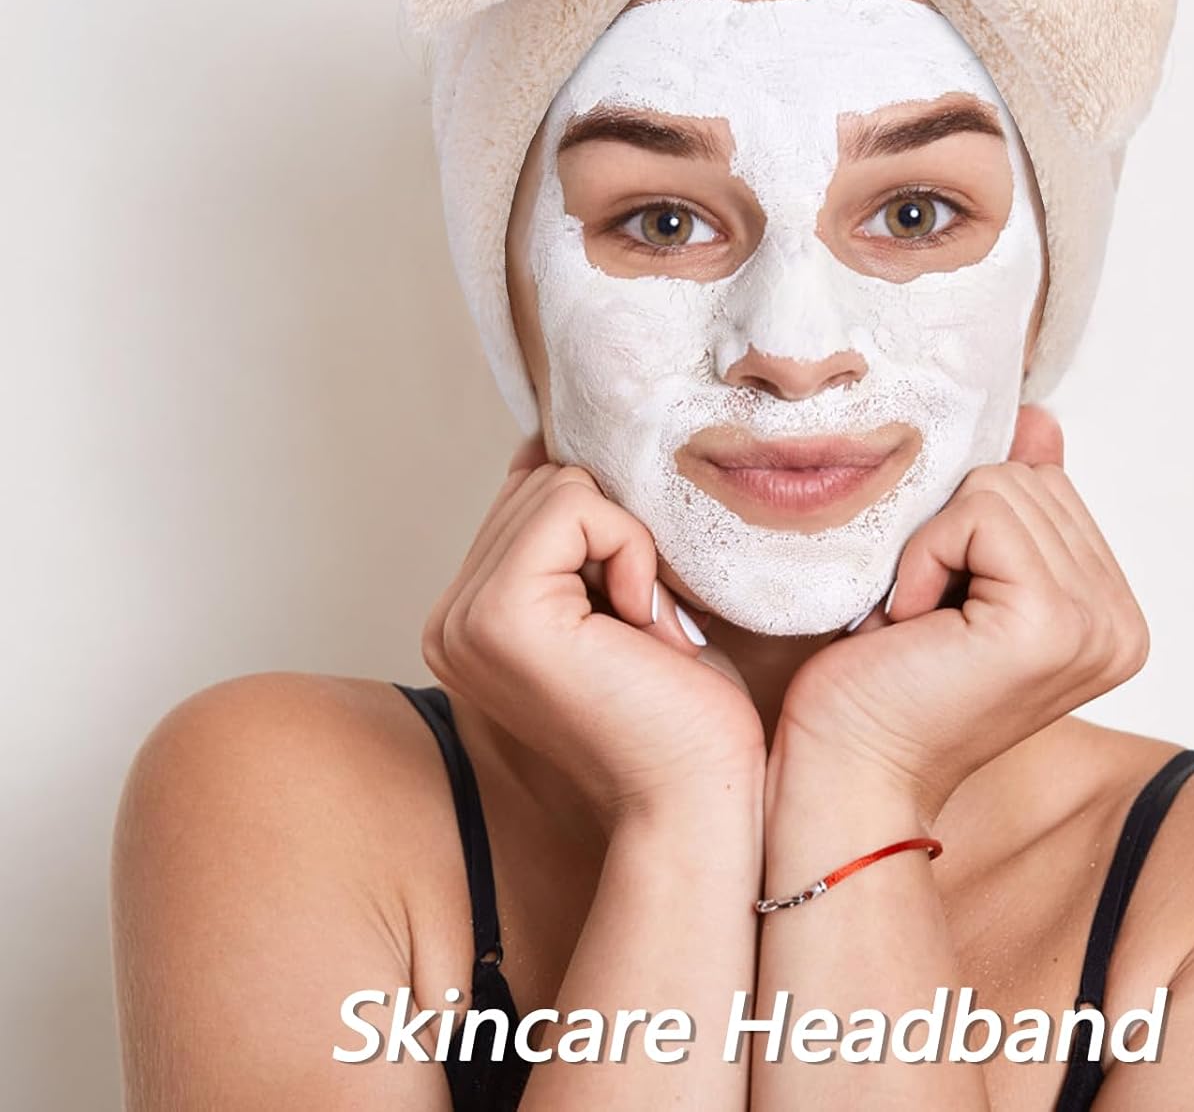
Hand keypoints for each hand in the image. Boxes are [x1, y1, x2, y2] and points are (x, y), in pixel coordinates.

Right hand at [422, 435, 766, 831]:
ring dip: (627, 544)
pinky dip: (629, 549)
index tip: (629, 607)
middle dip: (615, 534)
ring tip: (636, 626)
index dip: (602, 527)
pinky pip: (573, 504)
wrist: (696, 796)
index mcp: (470, 616)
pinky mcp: (497, 612)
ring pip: (560, 486)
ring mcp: (463, 618)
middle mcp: (450, 619)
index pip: (529, 496)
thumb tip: (551, 444)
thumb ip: (572, 533)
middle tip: (638, 623)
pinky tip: (637, 622)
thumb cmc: (679, 707)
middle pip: (542, 482)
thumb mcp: (617, 594)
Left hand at [776, 407, 1148, 822]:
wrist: (847, 770)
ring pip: (1003, 486)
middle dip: (951, 529)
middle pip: (1029, 477)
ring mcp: (1097, 625)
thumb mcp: (957, 572)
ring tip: (920, 621)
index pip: (1045, 484)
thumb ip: (1012, 501)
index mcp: (1111, 614)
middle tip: (925, 615)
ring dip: (933, 545)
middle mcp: (1122, 623)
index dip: (968, 525)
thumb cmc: (883, 681)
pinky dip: (926, 555)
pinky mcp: (1053, 621)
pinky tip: (914, 623)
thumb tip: (1044, 420)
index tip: (943, 604)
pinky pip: (980, 513)